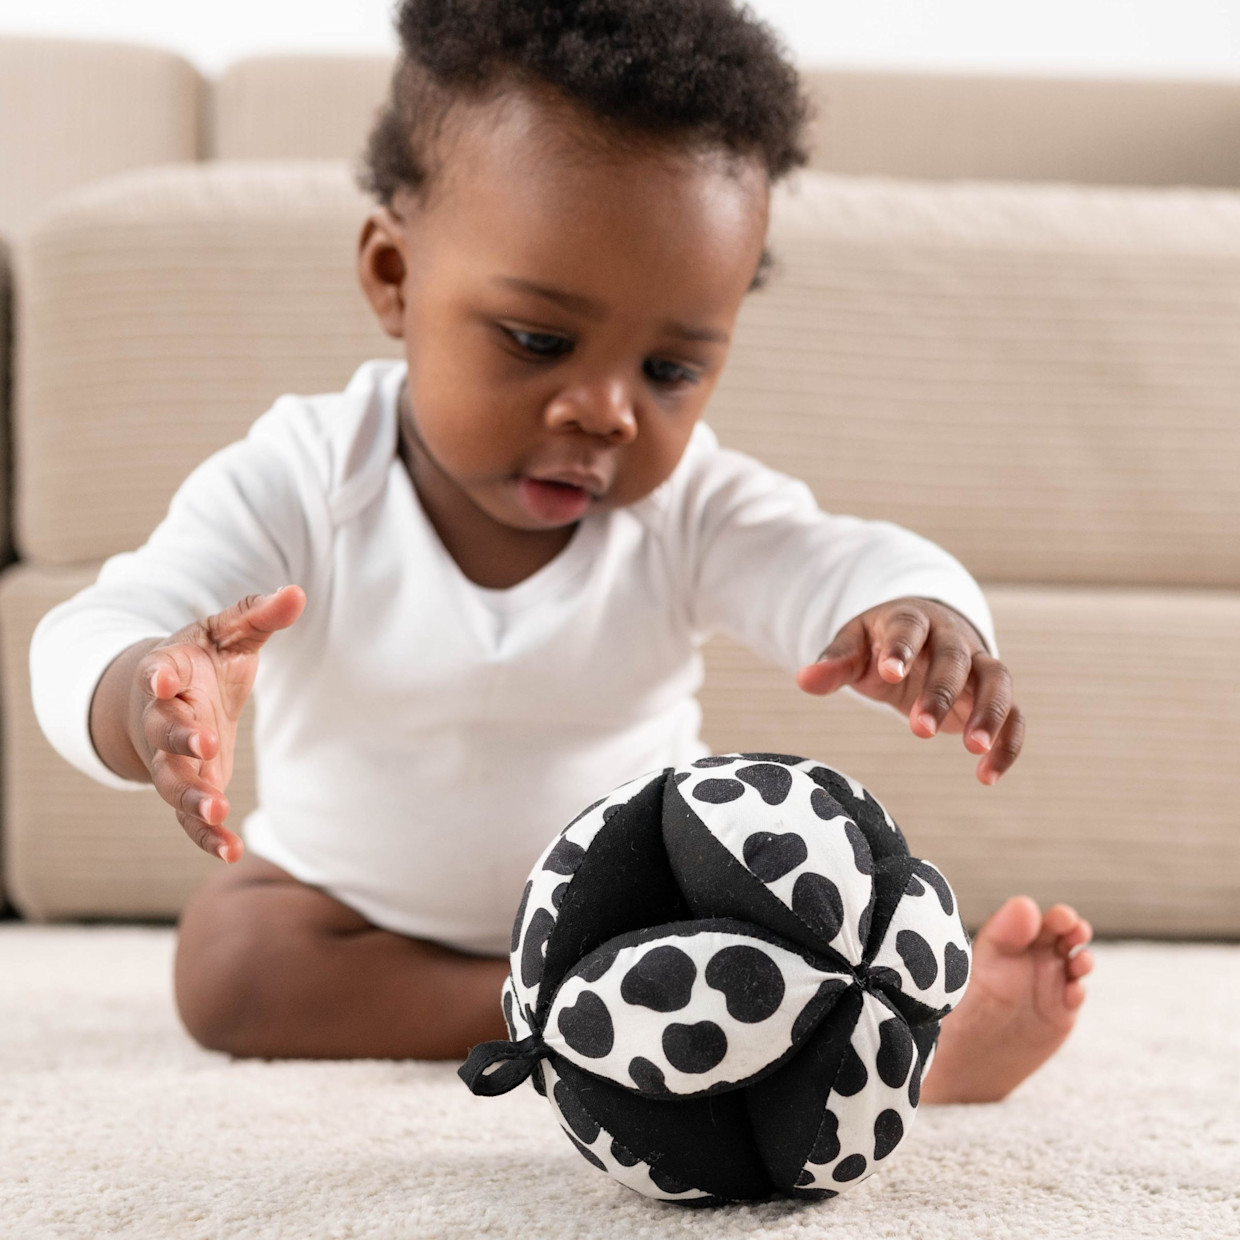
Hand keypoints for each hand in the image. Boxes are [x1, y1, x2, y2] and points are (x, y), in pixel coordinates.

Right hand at [127, 586, 305, 861]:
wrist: (166, 698)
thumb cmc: (201, 660)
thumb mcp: (227, 632)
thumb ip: (258, 614)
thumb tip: (297, 593)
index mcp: (167, 673)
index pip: (157, 672)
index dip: (158, 675)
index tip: (162, 678)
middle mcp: (161, 720)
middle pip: (164, 733)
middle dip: (181, 739)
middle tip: (206, 745)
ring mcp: (171, 760)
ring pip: (174, 784)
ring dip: (192, 798)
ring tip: (217, 812)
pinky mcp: (189, 788)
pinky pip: (190, 819)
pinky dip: (206, 837)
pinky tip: (230, 851)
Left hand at [795, 597, 1023, 784]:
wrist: (923, 635)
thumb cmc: (880, 644)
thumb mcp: (853, 647)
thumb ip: (834, 663)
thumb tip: (803, 680)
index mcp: (911, 619)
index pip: (909, 628)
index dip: (901, 648)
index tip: (888, 672)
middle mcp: (952, 638)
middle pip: (955, 658)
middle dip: (940, 692)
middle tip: (919, 729)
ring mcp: (978, 664)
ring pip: (997, 681)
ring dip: (989, 714)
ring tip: (973, 751)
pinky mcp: (993, 694)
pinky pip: (1014, 715)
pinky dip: (1007, 743)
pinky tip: (988, 777)